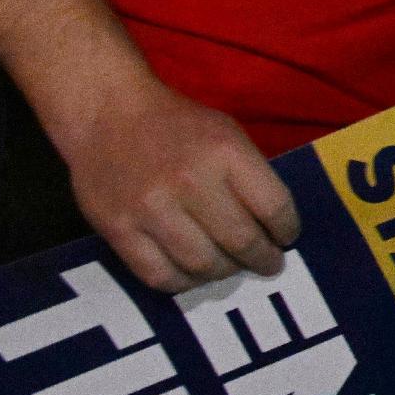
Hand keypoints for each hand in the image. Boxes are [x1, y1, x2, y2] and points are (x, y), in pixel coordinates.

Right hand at [65, 74, 299, 292]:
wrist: (106, 112)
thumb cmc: (175, 123)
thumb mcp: (226, 132)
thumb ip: (249, 174)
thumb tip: (273, 223)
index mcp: (225, 152)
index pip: (273, 207)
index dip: (287, 230)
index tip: (287, 238)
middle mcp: (191, 182)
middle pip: (242, 241)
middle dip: (263, 259)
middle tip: (268, 264)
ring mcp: (152, 209)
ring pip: (203, 266)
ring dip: (226, 273)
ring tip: (231, 268)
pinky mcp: (119, 230)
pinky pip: (160, 276)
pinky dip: (184, 283)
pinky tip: (193, 273)